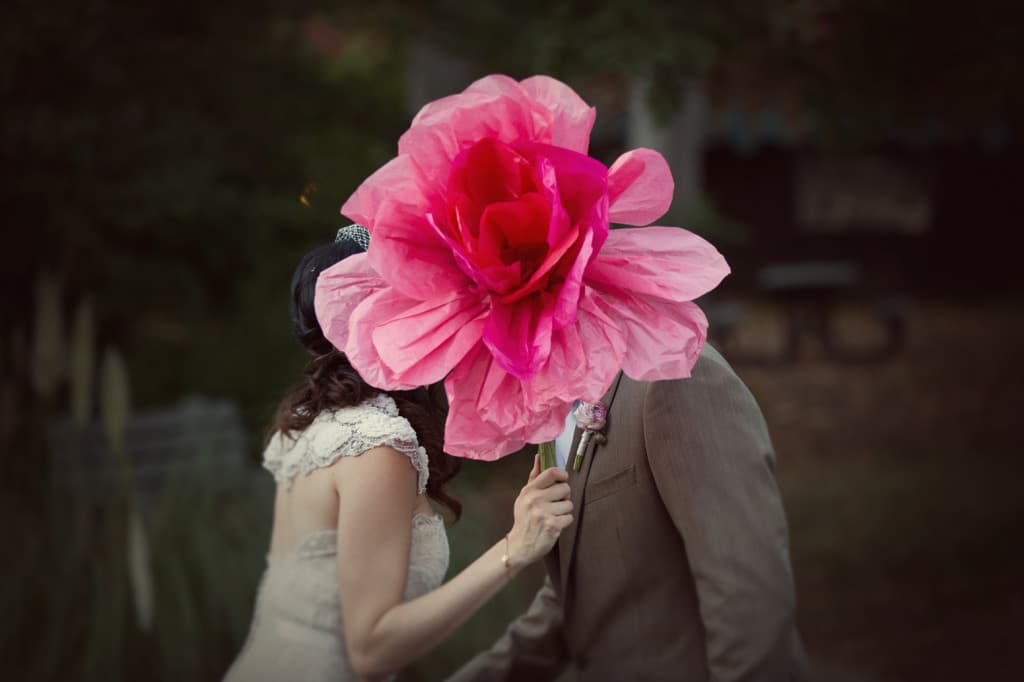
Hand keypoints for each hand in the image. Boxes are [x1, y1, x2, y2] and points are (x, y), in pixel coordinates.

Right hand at [507, 455, 572, 569]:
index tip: (562, 481)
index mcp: (529, 490)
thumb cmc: (524, 519)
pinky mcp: (553, 526)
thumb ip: (534, 477)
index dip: (562, 475)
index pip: (551, 472)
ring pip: (569, 504)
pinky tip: (554, 525)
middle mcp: (536, 500)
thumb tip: (539, 456)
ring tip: (553, 515)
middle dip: (564, 496)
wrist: (519, 545)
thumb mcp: (524, 496)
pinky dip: (564, 522)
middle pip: (565, 488)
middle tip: (555, 504)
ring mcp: (544, 513)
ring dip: (564, 511)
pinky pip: (569, 517)